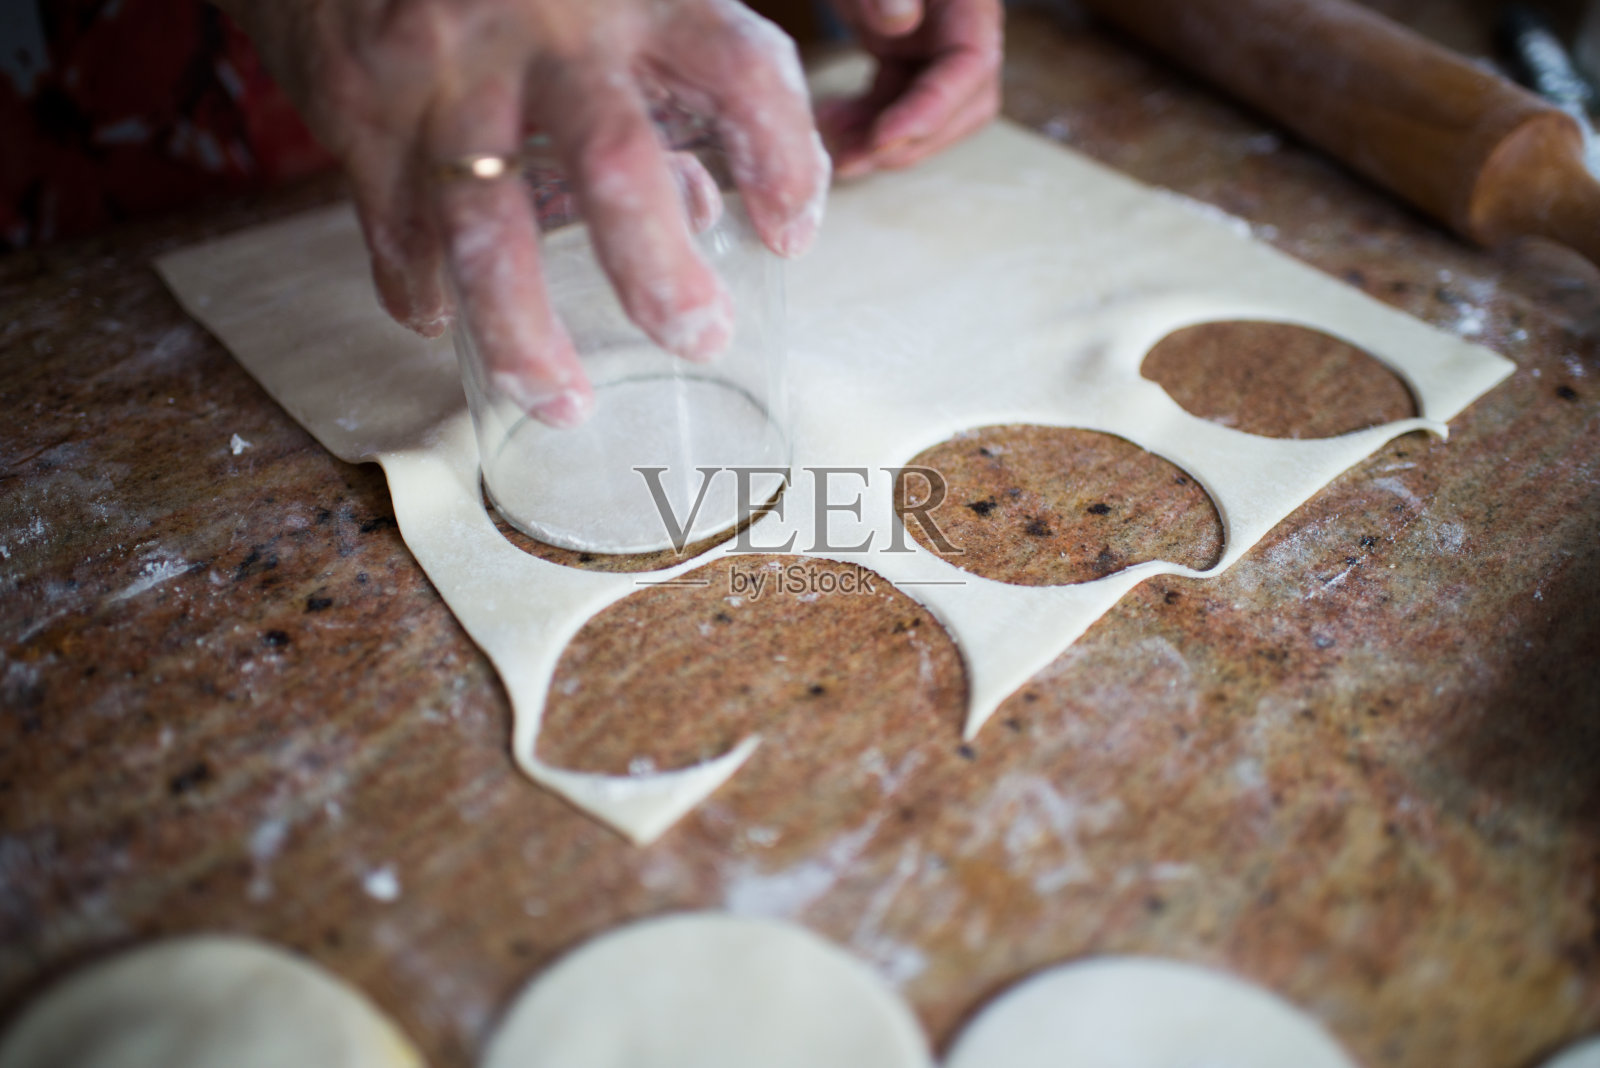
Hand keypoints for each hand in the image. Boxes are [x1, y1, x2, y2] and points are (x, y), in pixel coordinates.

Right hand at [217, 0, 829, 426]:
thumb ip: (674, 83)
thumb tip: (706, 208)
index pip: (742, 68)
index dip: (783, 158)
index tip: (791, 238)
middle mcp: (546, 23)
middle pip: (614, 161)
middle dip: (660, 273)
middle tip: (700, 338)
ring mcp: (445, 67)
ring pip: (487, 225)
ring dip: (527, 335)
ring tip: (565, 404)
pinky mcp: (361, 104)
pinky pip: (396, 229)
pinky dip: (423, 292)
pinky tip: (441, 323)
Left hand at [819, 0, 1002, 178]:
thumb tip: (899, 23)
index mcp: (970, 6)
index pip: (971, 70)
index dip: (931, 112)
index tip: (883, 138)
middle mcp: (962, 32)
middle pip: (960, 108)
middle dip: (910, 143)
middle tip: (855, 159)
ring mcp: (935, 48)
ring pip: (924, 116)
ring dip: (881, 142)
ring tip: (833, 149)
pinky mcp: (906, 57)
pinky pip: (894, 104)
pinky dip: (865, 122)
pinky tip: (829, 121)